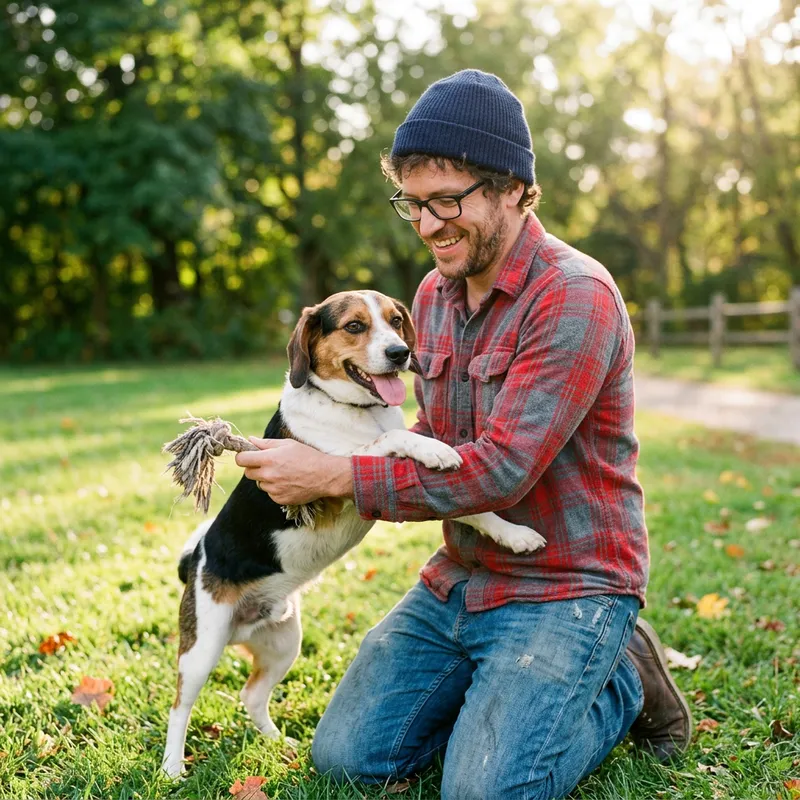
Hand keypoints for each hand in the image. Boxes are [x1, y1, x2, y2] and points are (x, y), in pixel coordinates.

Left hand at [235, 438, 352, 504]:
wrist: (325, 476)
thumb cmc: (308, 456)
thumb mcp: (288, 444)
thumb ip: (266, 443)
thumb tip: (250, 439)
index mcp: (269, 459)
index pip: (242, 460)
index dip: (243, 457)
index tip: (248, 456)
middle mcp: (269, 475)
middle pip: (248, 473)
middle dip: (254, 468)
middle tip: (268, 464)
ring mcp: (274, 489)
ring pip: (259, 484)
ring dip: (266, 479)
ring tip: (283, 474)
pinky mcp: (279, 499)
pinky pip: (270, 493)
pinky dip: (275, 488)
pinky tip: (288, 483)